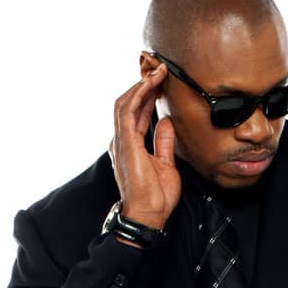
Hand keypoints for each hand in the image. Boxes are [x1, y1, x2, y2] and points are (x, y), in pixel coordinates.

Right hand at [108, 61, 179, 229]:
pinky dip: (138, 95)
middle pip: (129, 104)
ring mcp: (121, 142)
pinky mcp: (125, 144)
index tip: (161, 82)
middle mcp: (122, 142)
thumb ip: (163, 142)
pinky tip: (149, 85)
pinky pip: (127, 111)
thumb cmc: (155, 198)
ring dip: (141, 85)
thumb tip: (165, 122)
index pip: (137, 114)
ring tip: (157, 73)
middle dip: (143, 85)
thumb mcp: (165, 164)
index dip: (148, 95)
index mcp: (131, 146)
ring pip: (125, 103)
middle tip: (160, 71)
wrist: (148, 216)